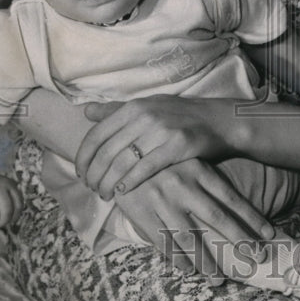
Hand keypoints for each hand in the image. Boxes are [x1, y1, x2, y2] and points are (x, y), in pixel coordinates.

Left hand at [75, 96, 234, 200]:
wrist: (219, 121)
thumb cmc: (180, 115)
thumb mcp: (148, 106)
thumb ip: (116, 110)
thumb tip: (86, 112)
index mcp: (133, 107)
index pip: (96, 135)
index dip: (83, 158)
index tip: (80, 174)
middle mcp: (144, 116)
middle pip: (106, 152)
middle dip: (94, 175)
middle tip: (91, 189)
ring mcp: (161, 130)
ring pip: (122, 163)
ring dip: (108, 183)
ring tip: (104, 194)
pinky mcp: (177, 146)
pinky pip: (145, 169)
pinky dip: (129, 183)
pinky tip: (122, 192)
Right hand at [114, 158, 274, 279]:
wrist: (119, 155)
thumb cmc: (162, 162)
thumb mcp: (188, 162)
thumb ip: (209, 181)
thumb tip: (242, 209)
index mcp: (197, 169)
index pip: (231, 198)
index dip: (251, 218)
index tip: (269, 235)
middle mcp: (182, 183)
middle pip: (217, 217)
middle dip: (239, 240)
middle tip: (256, 259)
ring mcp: (161, 198)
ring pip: (189, 236)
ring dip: (206, 261)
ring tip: (219, 279)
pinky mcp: (141, 211)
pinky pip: (163, 242)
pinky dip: (177, 259)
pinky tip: (189, 271)